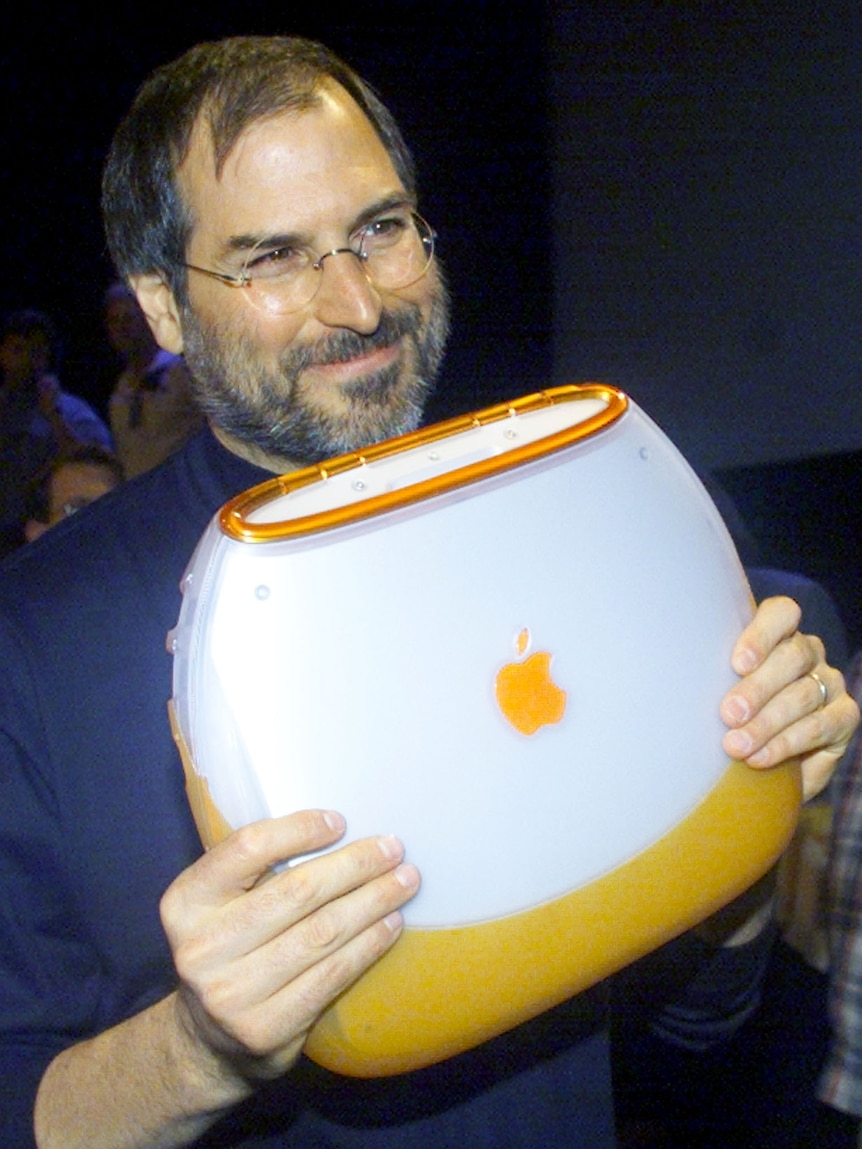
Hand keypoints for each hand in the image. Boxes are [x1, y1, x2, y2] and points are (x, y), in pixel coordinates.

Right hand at [160, 810, 419, 1087]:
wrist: (209, 1040)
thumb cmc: (229, 949)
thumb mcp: (220, 905)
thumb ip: (255, 871)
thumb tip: (337, 827)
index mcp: (186, 902)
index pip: (247, 848)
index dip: (299, 830)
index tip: (339, 821)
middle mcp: (202, 947)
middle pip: (297, 891)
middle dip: (355, 865)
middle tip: (393, 848)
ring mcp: (231, 993)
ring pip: (321, 932)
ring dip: (373, 901)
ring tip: (405, 881)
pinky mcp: (265, 1028)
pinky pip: (331, 974)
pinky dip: (368, 945)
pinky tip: (391, 924)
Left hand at [719, 595, 858, 799]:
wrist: (765, 768)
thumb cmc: (730, 717)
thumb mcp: (715, 692)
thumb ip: (708, 678)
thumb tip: (670, 681)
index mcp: (777, 635)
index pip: (781, 614)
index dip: (762, 634)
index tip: (737, 664)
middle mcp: (808, 654)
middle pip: (791, 657)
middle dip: (757, 687)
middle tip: (728, 714)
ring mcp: (829, 682)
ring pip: (804, 694)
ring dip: (767, 722)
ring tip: (736, 745)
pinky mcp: (844, 716)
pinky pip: (821, 726)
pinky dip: (787, 744)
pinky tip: (759, 758)